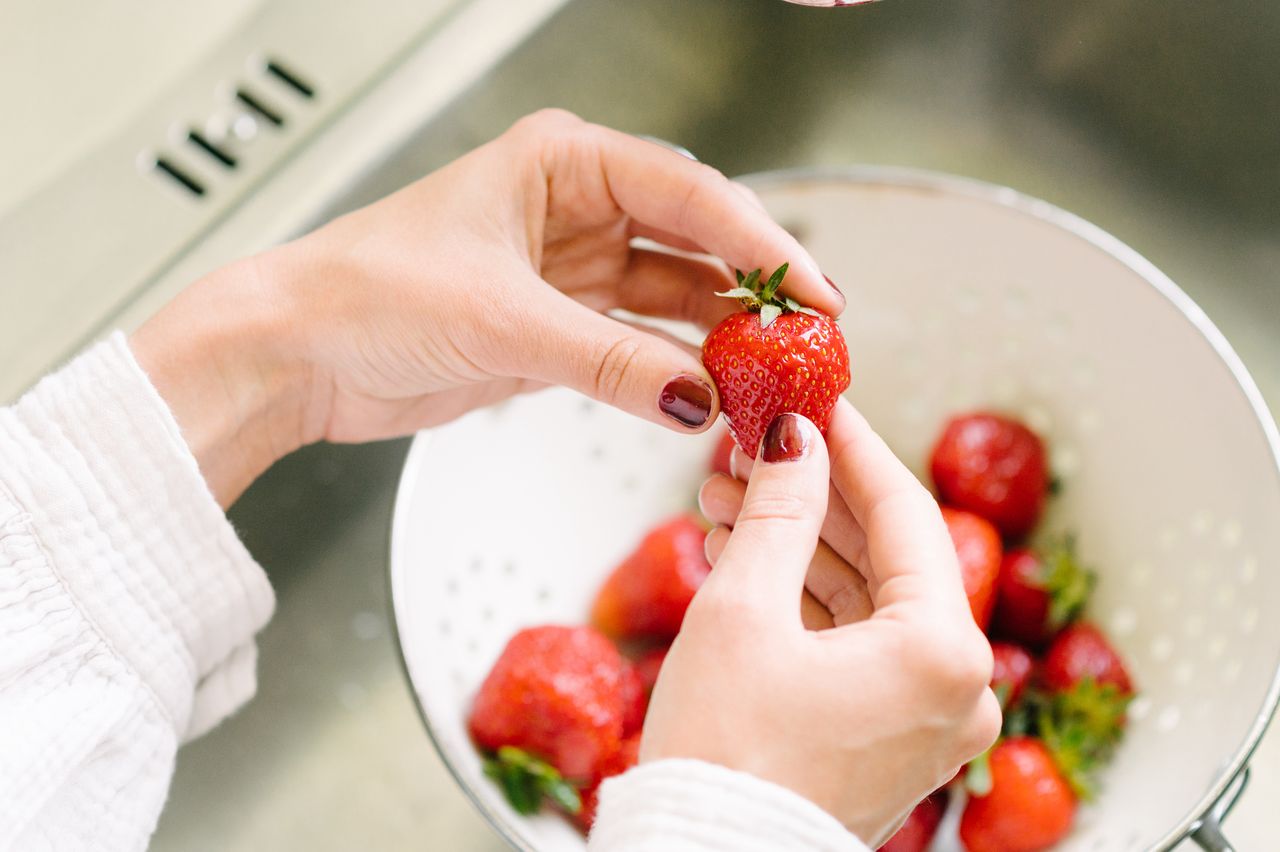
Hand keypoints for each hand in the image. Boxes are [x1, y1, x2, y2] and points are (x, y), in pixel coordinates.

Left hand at [130, 109, 840, 505]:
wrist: (297, 354)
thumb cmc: (366, 294)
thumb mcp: (502, 320)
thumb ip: (611, 359)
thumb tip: (700, 395)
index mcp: (561, 160)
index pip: (688, 192)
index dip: (760, 240)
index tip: (812, 288)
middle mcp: (574, 206)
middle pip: (694, 238)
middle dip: (753, 286)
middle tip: (810, 335)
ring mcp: (570, 268)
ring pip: (673, 293)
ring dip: (720, 333)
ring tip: (772, 370)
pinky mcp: (559, 326)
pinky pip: (640, 342)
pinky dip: (675, 368)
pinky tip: (711, 389)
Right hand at [643, 401, 1000, 845]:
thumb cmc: (725, 759)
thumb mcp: (744, 609)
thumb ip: (779, 509)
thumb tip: (796, 439)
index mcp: (943, 654)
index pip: (904, 512)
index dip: (852, 445)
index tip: (815, 400)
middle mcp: (956, 689)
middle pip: (887, 554)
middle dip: (814, 493)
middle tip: (756, 446)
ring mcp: (927, 719)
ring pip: (867, 598)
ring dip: (801, 543)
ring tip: (729, 496)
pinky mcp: (891, 738)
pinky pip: (857, 644)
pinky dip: (807, 598)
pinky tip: (749, 555)